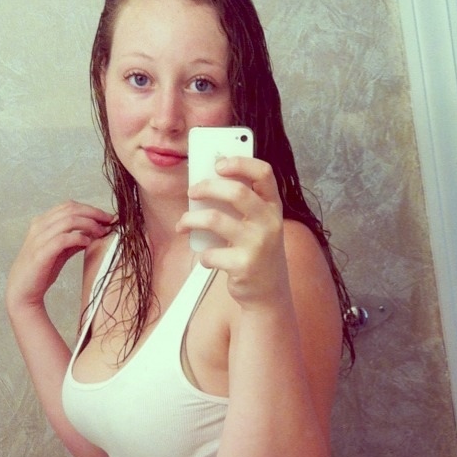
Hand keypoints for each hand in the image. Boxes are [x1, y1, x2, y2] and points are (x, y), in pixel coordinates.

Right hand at [6, 201, 113, 312]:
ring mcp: (39, 238)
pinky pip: (63, 239)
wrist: (23, 290)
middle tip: (109, 221)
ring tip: (102, 232)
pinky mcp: (42, 253)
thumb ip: (74, 240)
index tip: (107, 217)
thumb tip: (94, 233)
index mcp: (43, 222)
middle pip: (71, 209)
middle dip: (94, 213)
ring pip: (69, 221)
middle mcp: (39, 226)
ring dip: (90, 224)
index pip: (69, 206)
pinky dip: (79, 238)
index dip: (90, 209)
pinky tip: (88, 243)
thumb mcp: (60, 251)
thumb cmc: (41, 270)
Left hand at [177, 157, 288, 306]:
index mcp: (273, 208)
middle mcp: (269, 223)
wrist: (270, 293)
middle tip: (192, 192)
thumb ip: (243, 206)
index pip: (263, 173)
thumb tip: (207, 183)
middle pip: (236, 191)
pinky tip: (207, 258)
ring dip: (191, 220)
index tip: (219, 163)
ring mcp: (258, 244)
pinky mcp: (244, 265)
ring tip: (183, 224)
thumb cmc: (258, 253)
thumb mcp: (259, 226)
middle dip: (207, 187)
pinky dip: (203, 255)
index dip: (240, 162)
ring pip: (215, 219)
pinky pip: (211, 252)